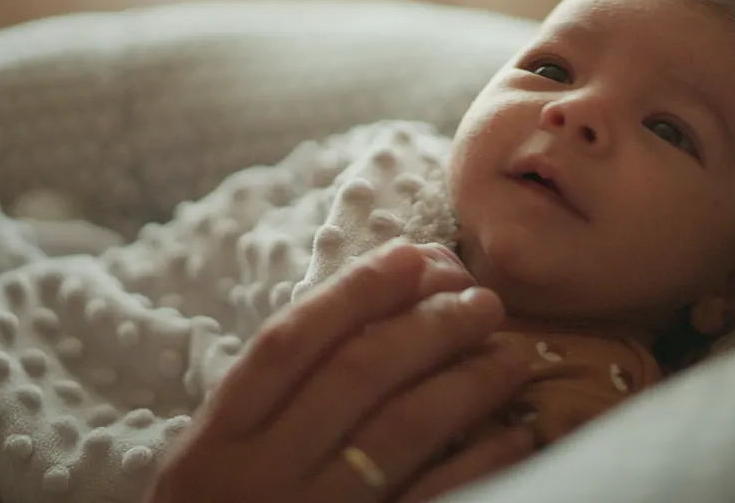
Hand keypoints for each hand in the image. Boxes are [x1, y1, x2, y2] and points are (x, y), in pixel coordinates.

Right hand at [149, 241, 535, 502]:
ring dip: (466, 382)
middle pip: (354, 376)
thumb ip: (269, 403)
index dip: (353, 292)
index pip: (288, 344)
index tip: (411, 256)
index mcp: (216, 444)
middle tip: (480, 298)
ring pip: (401, 432)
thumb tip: (371, 313)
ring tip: (510, 352)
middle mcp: (260, 481)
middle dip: (426, 325)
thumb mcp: (216, 466)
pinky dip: (482, 462)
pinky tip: (517, 433)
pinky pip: (436, 502)